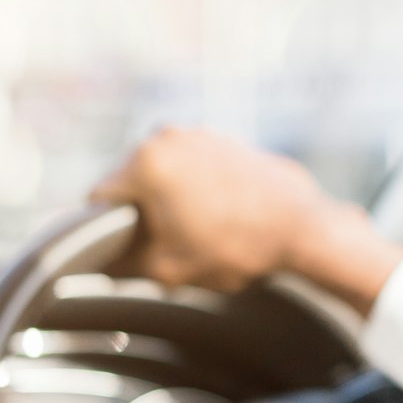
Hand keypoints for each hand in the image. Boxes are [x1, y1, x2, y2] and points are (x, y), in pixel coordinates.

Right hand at [91, 128, 402, 314]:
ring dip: (169, 201)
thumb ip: (123, 263)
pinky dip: (196, 190)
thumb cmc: (236, 248)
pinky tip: (217, 218)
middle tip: (164, 246)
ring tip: (197, 233)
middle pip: (131, 181)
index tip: (120, 249)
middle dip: (141, 213)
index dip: (103, 230)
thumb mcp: (167, 269)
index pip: (99, 197)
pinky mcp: (227, 140)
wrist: (303, 230)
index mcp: (146, 161)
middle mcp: (169, 136)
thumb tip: (101, 262)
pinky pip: (194, 167)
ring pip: (164, 174)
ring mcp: (201, 134)